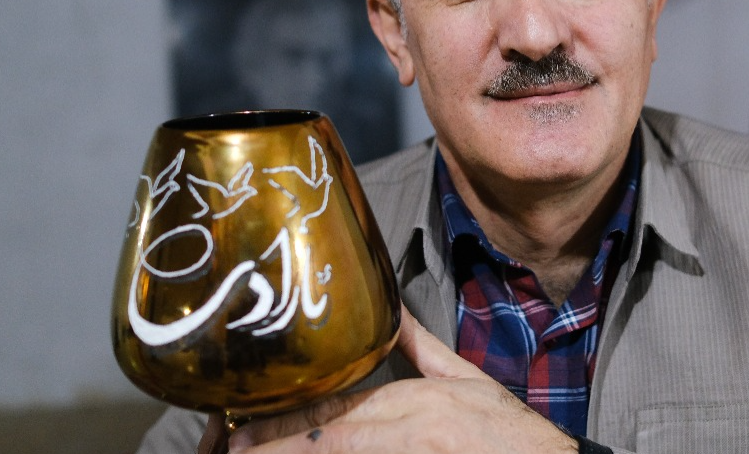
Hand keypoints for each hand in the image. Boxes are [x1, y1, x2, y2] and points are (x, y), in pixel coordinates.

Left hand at [221, 304, 577, 452]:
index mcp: (419, 397)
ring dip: (298, 453)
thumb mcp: (468, 380)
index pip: (338, 408)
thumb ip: (422, 347)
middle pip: (332, 434)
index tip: (244, 428)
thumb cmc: (513, 434)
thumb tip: (391, 308)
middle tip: (235, 446)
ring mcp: (420, 453)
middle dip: (278, 442)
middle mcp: (414, 424)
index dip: (286, 420)